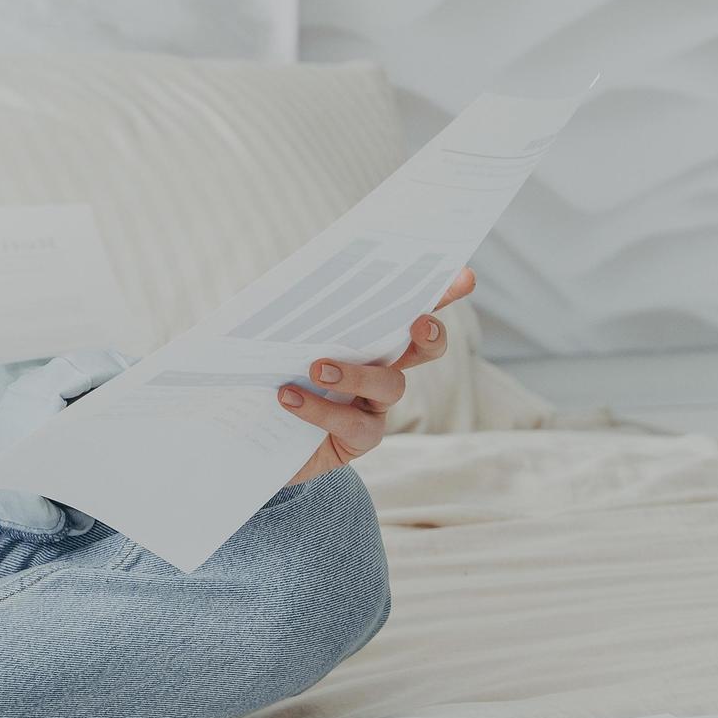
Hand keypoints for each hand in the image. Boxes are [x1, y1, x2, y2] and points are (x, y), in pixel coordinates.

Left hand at [276, 266, 474, 489]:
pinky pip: (354, 425)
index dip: (442, 294)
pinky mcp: (358, 441)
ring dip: (356, 374)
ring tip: (316, 367)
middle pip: (424, 348)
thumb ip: (286, 316)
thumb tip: (278, 286)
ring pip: (390, 386)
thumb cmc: (268, 376)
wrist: (252, 440)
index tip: (465, 276)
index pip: (408, 309)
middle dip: (430, 333)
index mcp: (367, 338)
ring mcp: (374, 408)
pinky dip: (320, 409)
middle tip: (418, 322)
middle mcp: (381, 370)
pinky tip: (288, 398)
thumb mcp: (273, 340)